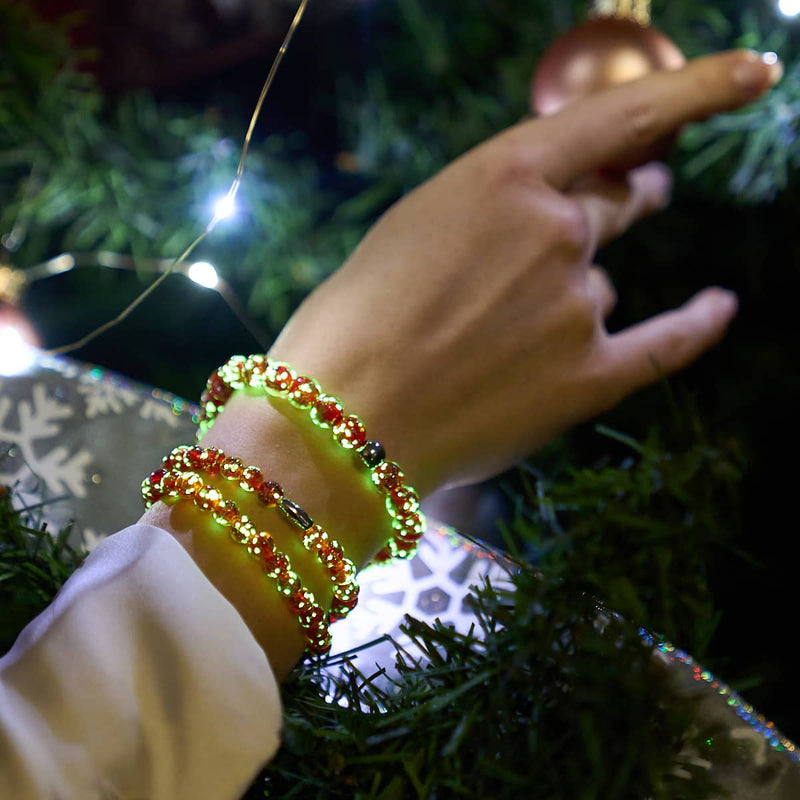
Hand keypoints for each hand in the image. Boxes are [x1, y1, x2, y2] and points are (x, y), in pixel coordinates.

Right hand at [269, 50, 779, 495]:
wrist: (335, 427)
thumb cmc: (348, 324)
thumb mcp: (412, 233)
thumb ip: (489, 212)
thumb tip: (550, 210)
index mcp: (500, 178)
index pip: (621, 118)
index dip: (696, 89)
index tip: (752, 74)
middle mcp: (555, 233)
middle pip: (619, 202)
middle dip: (629, 195)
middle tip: (637, 194)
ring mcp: (577, 307)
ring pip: (599, 285)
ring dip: (568, 298)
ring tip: (495, 342)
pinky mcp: (587, 380)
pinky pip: (665, 343)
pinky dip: (696, 324)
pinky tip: (720, 307)